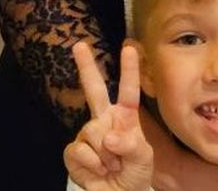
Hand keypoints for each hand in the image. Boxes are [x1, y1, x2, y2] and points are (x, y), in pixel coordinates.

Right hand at [65, 42, 153, 190]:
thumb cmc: (135, 172)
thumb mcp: (143, 158)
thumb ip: (131, 145)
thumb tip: (109, 138)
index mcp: (125, 116)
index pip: (129, 90)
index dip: (129, 69)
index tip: (129, 47)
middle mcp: (104, 119)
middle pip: (94, 89)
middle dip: (86, 66)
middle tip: (78, 45)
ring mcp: (87, 134)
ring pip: (93, 132)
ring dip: (106, 155)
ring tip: (112, 166)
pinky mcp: (73, 151)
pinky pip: (80, 150)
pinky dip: (93, 164)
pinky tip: (98, 171)